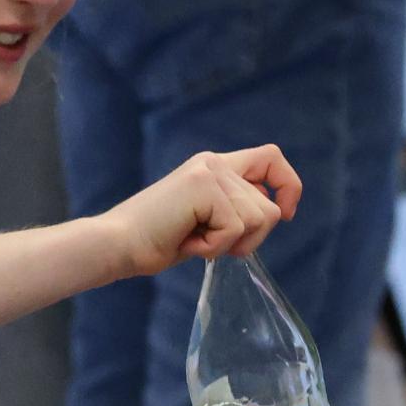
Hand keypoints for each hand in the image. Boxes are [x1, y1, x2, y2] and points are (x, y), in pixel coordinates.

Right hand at [99, 146, 299, 280]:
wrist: (117, 245)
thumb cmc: (158, 241)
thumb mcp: (207, 221)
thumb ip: (236, 209)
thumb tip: (276, 211)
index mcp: (215, 166)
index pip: (271, 157)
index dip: (288, 185)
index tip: (286, 214)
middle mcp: (214, 162)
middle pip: (269, 207)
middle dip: (249, 239)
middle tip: (211, 244)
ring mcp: (209, 172)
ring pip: (258, 220)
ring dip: (229, 244)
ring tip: (193, 239)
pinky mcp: (203, 187)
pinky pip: (236, 229)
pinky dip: (214, 247)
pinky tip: (186, 241)